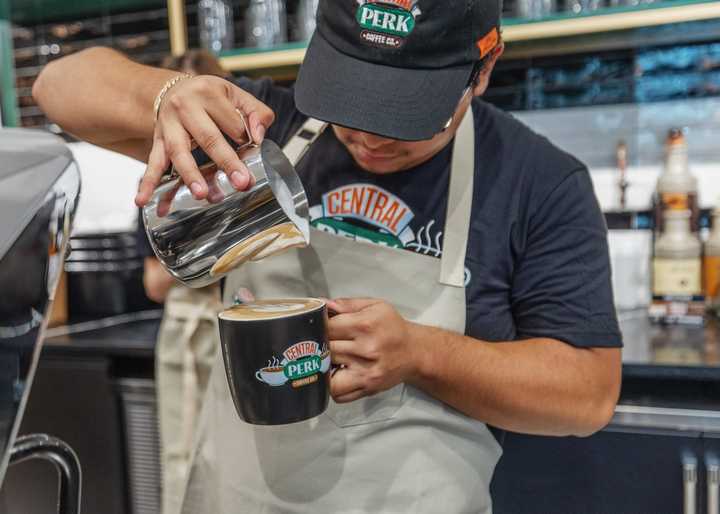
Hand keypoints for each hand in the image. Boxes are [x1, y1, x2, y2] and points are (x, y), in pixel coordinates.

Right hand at [135, 75, 274, 206]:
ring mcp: (168, 125)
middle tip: (241, 183)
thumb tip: (259, 137)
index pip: (232, 121)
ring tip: (201, 194)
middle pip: (208, 137)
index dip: (246, 138)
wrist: (174, 91)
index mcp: (208, 92)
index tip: (255, 153)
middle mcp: (185, 106)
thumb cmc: (210, 97)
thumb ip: (256, 113)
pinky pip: (153, 163)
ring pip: (179, 152)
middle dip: (226, 162)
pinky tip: (142, 200)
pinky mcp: (157, 141)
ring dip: (190, 175)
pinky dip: (147, 183)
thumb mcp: (236, 95)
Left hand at [327, 298, 418, 402]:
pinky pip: (338, 394)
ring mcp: (367, 372)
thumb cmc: (393, 328)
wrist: (415, 352)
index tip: (322, 328)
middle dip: (321, 347)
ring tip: (330, 360)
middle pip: (326, 350)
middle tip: (325, 343)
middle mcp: (366, 349)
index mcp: (365, 325)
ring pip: (327, 374)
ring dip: (324, 368)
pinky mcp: (368, 388)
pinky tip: (339, 374)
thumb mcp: (375, 306)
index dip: (320, 327)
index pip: (327, 327)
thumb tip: (323, 304)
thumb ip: (347, 304)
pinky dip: (334, 386)